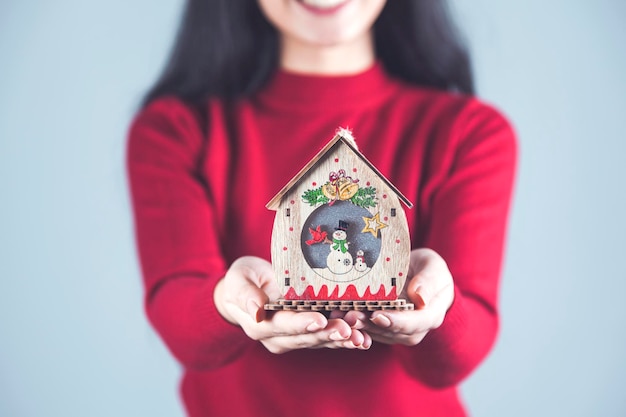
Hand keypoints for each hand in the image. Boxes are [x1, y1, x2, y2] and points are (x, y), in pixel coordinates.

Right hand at [214, 256, 370, 353]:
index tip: (319, 320)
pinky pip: (327, 338)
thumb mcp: (238, 279)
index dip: (301, 323)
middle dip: (327, 334)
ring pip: (320, 341)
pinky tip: (363, 338)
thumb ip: (244, 293)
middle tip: (348, 329)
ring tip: (360, 336)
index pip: (282, 325)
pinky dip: (345, 339)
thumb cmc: (242, 279)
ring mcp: (294, 337)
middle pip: (305, 337)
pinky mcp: (308, 334)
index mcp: (259, 324)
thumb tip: (255, 308)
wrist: (246, 289)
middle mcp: (278, 337)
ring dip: (341, 339)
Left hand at [335, 248, 453, 345]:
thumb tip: (421, 298)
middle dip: (370, 324)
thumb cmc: (429, 268)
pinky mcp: (384, 328)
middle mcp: (416, 328)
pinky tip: (338, 314)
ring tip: (340, 315)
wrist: (420, 275)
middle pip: (392, 331)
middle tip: (350, 316)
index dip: (396, 321)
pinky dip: (355, 323)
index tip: (377, 315)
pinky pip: (370, 329)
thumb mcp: (433, 266)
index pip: (415, 323)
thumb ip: (429, 281)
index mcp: (432, 314)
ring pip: (378, 332)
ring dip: (359, 325)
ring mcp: (399, 331)